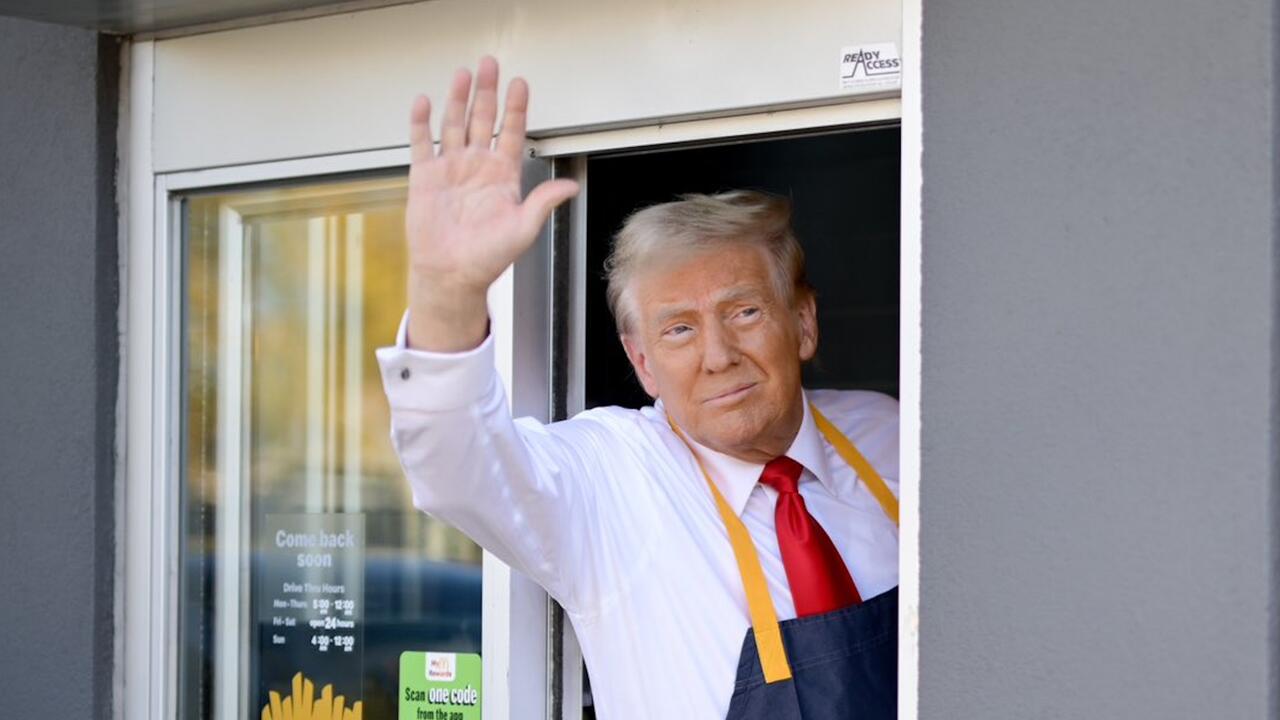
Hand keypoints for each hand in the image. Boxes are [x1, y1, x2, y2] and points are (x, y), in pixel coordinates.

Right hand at [405, 55, 578, 350]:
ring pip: (454, 123)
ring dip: (458, 98)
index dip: (516, 108)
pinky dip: (422, 122)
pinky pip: (422, 143)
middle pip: (483, 119)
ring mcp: (450, 168)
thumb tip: (571, 186)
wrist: (452, 275)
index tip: (520, 84)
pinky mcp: (425, 177)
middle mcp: (477, 166)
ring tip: (463, 74)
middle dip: (487, 91)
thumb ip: (543, 202)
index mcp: (502, 175)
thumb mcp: (524, 229)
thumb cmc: (488, 257)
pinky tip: (425, 101)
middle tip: (490, 64)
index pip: (511, 132)